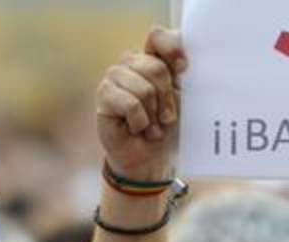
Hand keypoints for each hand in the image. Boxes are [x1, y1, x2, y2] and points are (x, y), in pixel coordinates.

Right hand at [96, 26, 185, 180]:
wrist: (149, 158)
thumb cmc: (167, 129)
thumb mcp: (183, 102)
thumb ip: (182, 78)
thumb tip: (183, 62)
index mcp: (154, 59)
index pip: (158, 37)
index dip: (172, 48)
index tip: (184, 69)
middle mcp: (133, 63)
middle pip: (156, 68)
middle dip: (166, 100)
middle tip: (165, 118)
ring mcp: (116, 76)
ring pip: (144, 88)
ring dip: (153, 115)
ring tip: (150, 126)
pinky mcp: (104, 94)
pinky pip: (130, 104)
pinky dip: (140, 122)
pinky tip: (136, 128)